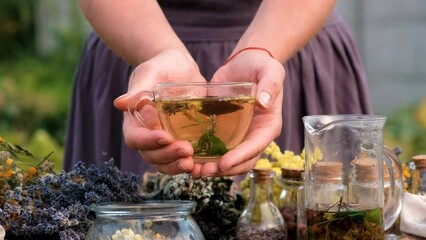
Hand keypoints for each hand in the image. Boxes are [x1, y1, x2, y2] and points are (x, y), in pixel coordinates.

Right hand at [114, 50, 205, 174]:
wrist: (180, 67)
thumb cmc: (161, 66)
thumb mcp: (150, 72)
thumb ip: (138, 88)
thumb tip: (119, 103)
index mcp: (135, 120)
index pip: (135, 138)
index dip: (148, 141)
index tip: (165, 136)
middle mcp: (148, 135)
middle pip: (151, 155)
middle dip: (167, 156)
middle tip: (186, 150)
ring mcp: (166, 140)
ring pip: (166, 163)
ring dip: (177, 166)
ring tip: (192, 163)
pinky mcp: (183, 141)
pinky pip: (183, 159)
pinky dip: (192, 165)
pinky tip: (203, 165)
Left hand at [192, 49, 284, 176]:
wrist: (246, 62)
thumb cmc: (261, 66)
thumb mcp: (271, 71)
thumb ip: (270, 85)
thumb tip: (264, 102)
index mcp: (268, 126)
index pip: (255, 147)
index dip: (239, 157)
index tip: (223, 163)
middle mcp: (254, 135)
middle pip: (241, 161)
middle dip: (223, 169)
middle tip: (202, 172)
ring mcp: (239, 135)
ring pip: (228, 160)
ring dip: (211, 168)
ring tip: (192, 170)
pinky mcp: (225, 131)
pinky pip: (216, 148)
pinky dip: (204, 156)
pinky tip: (188, 158)